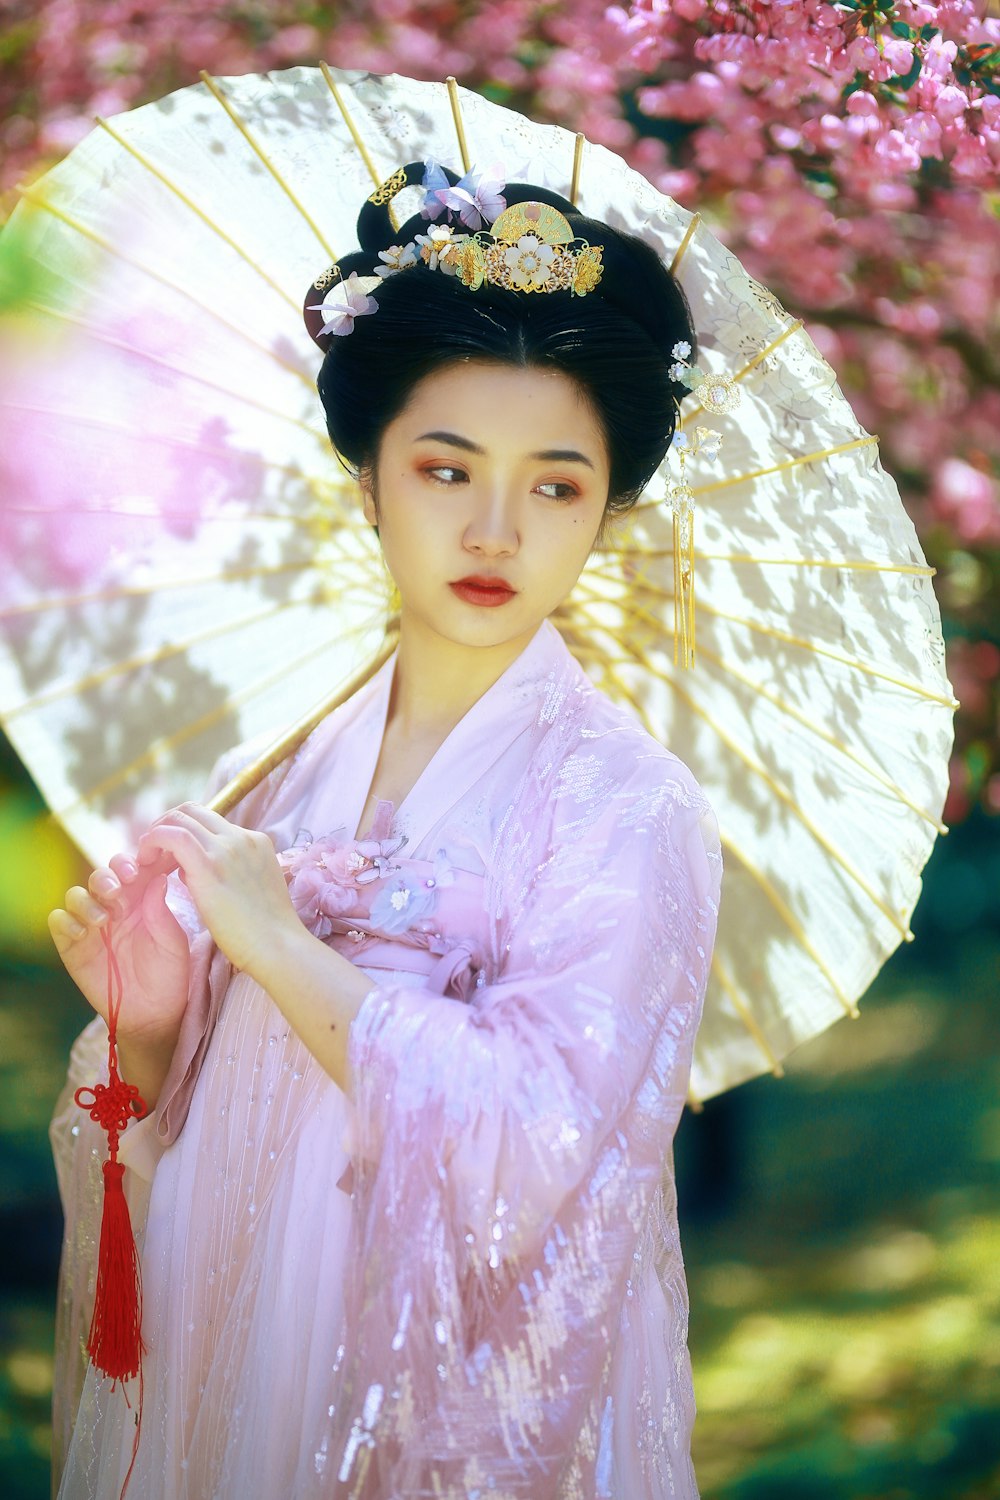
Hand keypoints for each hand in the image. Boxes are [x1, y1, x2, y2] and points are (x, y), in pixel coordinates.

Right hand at [48, 851, 190, 1045]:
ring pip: (77, 894)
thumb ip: (162, 912)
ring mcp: (91, 925)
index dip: (134, 862)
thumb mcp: (173, 942)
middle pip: (101, 876)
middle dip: (108, 876)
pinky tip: (84, 932)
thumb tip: (158, 878)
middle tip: (120, 889)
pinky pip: (59, 921)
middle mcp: (114, 907)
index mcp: (141, 899)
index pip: (131, 869)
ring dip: (87, 899)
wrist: (153, 1013)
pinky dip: (67, 920)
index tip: (143, 867)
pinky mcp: (73, 945)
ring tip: (104, 918)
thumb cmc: (168, 974)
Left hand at [135, 803, 299, 978]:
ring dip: (157, 832)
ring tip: (144, 857)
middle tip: (152, 849)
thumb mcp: (252, 890)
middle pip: (193, 810)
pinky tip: (143, 859)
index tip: (170, 851)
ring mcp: (227, 848)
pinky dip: (153, 840)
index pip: (211, 820)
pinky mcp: (209, 865)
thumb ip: (226, 873)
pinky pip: (172, 836)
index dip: (185, 830)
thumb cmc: (266, 931)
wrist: (278, 947)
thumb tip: (186, 868)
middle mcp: (241, 837)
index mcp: (256, 842)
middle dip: (166, 823)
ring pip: (180, 818)